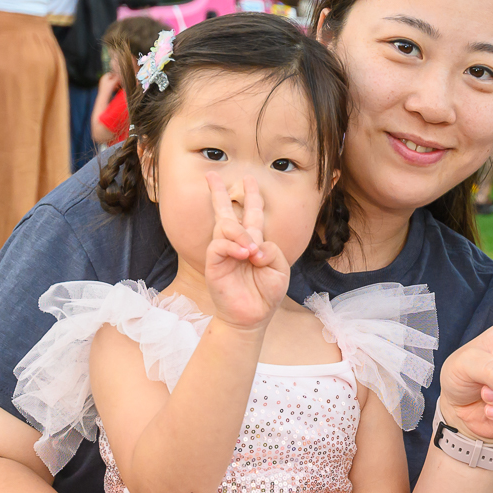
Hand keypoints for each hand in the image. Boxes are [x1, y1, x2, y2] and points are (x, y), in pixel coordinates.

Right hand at [202, 172, 289, 330]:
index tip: (249, 180)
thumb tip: (254, 245)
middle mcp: (237, 243)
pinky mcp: (215, 263)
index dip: (252, 197)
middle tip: (212, 175)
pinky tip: (244, 254)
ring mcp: (224, 253)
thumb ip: (273, 250)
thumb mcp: (280, 270)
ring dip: (241, 233)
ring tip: (252, 250)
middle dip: (220, 193)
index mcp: (254, 242)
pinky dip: (233, 246)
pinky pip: (219, 244)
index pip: (251, 215)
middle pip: (226, 212)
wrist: (253, 316)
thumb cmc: (267, 294)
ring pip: (225, 226)